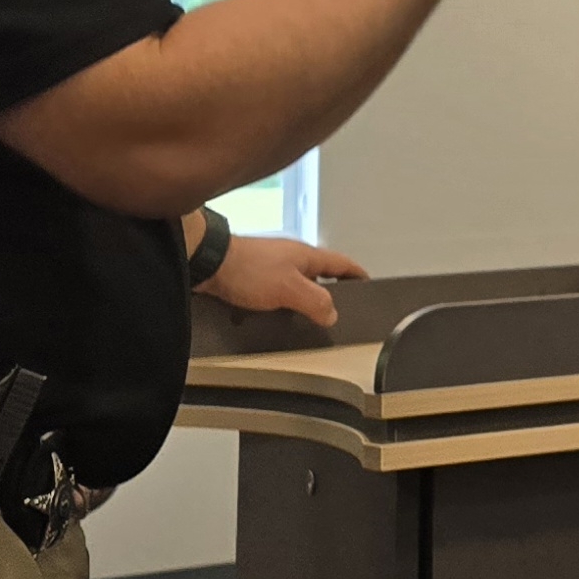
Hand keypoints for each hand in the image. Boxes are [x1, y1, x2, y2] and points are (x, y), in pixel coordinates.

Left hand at [198, 235, 369, 326]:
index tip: (370, 289)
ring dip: (305, 300)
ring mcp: (273, 266)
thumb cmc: (252, 271)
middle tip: (339, 315)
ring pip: (299, 284)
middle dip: (331, 292)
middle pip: (322, 275)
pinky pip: (279, 291)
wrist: (207, 262)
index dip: (358, 275)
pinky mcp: (254, 276)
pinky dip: (285, 303)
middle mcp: (293, 258)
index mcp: (308, 255)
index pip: (342, 264)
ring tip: (310, 322)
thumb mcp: (290, 289)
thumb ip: (316, 302)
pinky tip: (281, 317)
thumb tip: (333, 315)